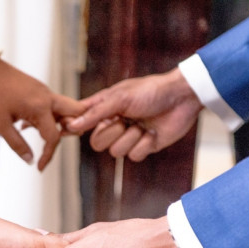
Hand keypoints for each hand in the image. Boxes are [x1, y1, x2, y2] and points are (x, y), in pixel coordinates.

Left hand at [0, 59, 85, 169]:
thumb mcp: (0, 124)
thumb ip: (17, 144)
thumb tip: (30, 160)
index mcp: (40, 107)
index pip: (54, 136)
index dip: (48, 155)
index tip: (40, 167)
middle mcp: (48, 97)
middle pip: (76, 113)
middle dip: (72, 130)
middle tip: (53, 144)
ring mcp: (45, 92)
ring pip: (67, 109)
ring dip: (60, 124)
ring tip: (38, 135)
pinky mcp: (40, 90)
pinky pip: (54, 105)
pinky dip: (49, 117)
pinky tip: (28, 125)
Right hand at [66, 68, 202, 161]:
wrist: (182, 98)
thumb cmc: (151, 91)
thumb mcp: (120, 98)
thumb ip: (95, 113)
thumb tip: (72, 125)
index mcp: (105, 108)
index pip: (81, 119)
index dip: (73, 126)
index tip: (66, 130)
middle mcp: (114, 123)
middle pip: (97, 142)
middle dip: (111, 134)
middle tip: (124, 121)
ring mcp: (128, 136)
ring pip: (115, 152)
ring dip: (131, 138)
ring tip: (142, 125)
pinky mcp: (143, 147)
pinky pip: (133, 156)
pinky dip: (144, 144)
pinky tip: (153, 132)